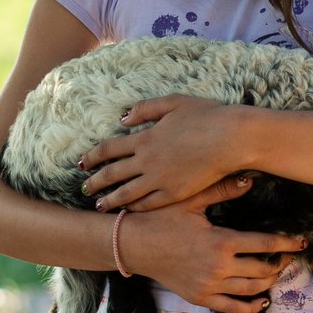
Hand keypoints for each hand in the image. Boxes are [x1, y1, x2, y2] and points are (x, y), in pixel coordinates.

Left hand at [82, 95, 248, 210]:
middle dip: (95, 182)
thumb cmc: (206, 116)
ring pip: (126, 193)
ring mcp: (159, 180)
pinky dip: (134, 206)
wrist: (230, 138)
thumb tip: (122, 119)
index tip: (82, 163)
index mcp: (145, 138)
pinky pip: (148, 203)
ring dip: (109, 199)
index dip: (93, 156)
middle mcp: (147, 161)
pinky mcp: (174, 193)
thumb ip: (144, 109)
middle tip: (84, 188)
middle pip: (112, 174)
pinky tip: (128, 209)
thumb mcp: (172, 103)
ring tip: (99, 205)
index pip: (109, 149)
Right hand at [121, 191, 304, 312]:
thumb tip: (251, 179)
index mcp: (221, 242)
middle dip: (281, 263)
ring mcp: (209, 286)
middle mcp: (219, 268)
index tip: (303, 241)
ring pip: (251, 290)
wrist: (132, 244)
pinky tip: (261, 300)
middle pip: (263, 270)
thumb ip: (223, 190)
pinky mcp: (199, 297)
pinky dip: (250, 306)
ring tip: (276, 272)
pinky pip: (231, 308)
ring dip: (268, 282)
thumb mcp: (192, 200)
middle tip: (290, 256)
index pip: (265, 244)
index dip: (287, 244)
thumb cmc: (160, 218)